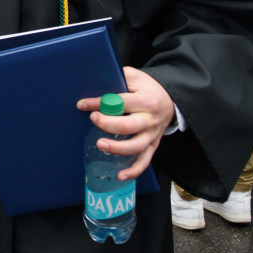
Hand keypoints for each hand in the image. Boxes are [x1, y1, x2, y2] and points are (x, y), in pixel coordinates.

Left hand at [76, 66, 174, 180]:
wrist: (170, 100)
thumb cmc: (147, 88)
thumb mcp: (135, 77)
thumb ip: (118, 79)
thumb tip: (93, 81)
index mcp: (147, 101)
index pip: (121, 102)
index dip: (99, 103)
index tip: (82, 105)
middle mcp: (151, 120)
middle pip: (129, 126)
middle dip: (108, 124)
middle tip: (93, 119)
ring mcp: (152, 135)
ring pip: (136, 147)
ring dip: (117, 149)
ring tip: (100, 145)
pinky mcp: (152, 146)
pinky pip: (144, 161)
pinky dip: (134, 171)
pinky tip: (120, 176)